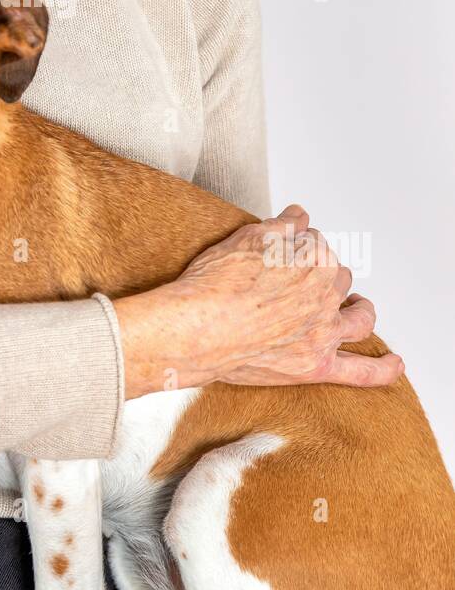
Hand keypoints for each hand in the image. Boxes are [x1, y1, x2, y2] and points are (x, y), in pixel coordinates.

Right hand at [113, 205, 404, 395]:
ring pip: (358, 317)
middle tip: (299, 281)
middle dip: (325, 277)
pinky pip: (360, 372)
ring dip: (360, 309)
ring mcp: (323, 331)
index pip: (316, 245)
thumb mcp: (245, 239)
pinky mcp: (316, 365)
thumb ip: (280, 226)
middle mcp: (325, 293)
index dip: (299, 249)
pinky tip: (394, 365)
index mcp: (312, 257)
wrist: (195, 328)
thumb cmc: (213, 283)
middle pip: (338, 279)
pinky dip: (382, 369)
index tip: (285, 253)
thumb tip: (299, 217)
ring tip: (355, 308)